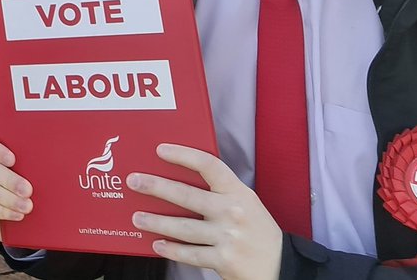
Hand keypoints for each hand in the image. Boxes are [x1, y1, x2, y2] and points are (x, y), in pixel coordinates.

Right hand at [0, 128, 33, 241]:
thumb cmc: (37, 182)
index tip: (13, 159)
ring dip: (7, 198)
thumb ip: (37, 157)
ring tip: (27, 206)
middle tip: (28, 190)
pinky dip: (3, 211)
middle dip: (8, 179)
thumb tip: (56, 149)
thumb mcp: (37, 167)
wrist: (31, 215)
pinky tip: (18, 215)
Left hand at [128, 144, 281, 279]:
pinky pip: (190, 254)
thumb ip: (219, 192)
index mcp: (238, 192)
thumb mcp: (246, 203)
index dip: (183, 155)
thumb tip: (178, 180)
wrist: (281, 266)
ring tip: (138, 218)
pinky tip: (158, 244)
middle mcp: (232, 212)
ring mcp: (228, 237)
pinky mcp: (224, 260)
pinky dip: (172, 250)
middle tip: (134, 181)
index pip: (209, 165)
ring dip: (156, 222)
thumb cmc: (257, 230)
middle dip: (156, 187)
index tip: (160, 150)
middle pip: (186, 196)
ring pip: (183, 227)